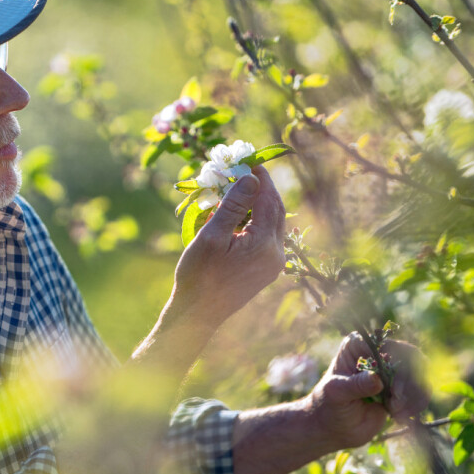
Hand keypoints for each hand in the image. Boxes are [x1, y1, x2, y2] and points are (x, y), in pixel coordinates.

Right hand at [171, 165, 286, 322]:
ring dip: (257, 203)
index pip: (268, 199)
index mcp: (265, 245)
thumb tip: (251, 178)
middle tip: (244, 169)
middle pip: (275, 209)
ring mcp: (273, 264)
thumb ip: (233, 206)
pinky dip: (254, 220)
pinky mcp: (265, 270)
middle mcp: (276, 254)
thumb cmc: (199, 276)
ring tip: (236, 188)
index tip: (247, 159)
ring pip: (271, 223)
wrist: (197, 315)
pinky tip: (236, 215)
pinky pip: (265, 236)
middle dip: (261, 187)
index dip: (259, 177)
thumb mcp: (211, 236)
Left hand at [306, 332, 429, 449]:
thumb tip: (378, 379)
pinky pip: (422, 391)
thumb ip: (356, 385)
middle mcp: (377, 353)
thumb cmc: (329, 404)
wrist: (334, 428)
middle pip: (411, 357)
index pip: (386, 343)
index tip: (392, 388)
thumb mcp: (337, 392)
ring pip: (420, 374)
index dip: (396, 362)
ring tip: (395, 412)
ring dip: (414, 395)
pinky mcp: (401, 389)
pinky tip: (399, 417)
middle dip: (408, 382)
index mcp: (357, 346)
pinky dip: (416, 404)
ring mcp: (392, 371)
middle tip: (395, 401)